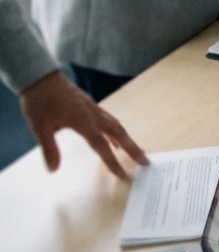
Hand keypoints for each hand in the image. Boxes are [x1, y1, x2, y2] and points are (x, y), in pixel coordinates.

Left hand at [19, 71, 148, 178]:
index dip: (113, 162)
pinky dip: (116, 131)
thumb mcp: (39, 126)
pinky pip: (109, 120)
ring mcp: (93, 108)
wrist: (39, 76)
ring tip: (136, 151)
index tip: (123, 175)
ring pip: (117, 125)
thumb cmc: (39, 101)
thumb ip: (49, 148)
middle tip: (146, 162)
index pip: (102, 146)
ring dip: (128, 140)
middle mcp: (93, 115)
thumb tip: (53, 169)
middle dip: (133, 149)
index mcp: (83, 122)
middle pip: (119, 134)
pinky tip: (114, 139)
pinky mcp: (90, 104)